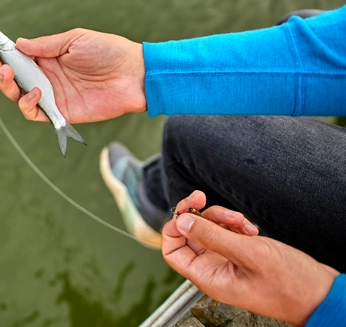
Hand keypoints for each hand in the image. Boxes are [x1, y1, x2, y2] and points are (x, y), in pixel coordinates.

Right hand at [0, 29, 145, 122]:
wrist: (134, 75)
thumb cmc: (108, 52)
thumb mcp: (74, 40)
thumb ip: (45, 45)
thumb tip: (18, 44)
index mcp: (47, 56)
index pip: (15, 55)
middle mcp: (45, 76)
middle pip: (10, 75)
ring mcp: (51, 95)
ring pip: (17, 95)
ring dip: (7, 85)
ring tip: (9, 74)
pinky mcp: (60, 113)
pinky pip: (34, 113)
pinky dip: (28, 103)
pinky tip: (35, 91)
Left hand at [162, 191, 338, 325]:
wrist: (321, 294)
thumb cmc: (290, 284)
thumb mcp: (248, 253)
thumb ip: (211, 236)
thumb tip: (181, 220)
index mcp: (208, 277)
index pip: (172, 250)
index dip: (173, 228)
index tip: (186, 210)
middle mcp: (214, 270)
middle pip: (189, 234)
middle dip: (200, 215)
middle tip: (204, 198)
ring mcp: (228, 262)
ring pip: (210, 230)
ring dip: (222, 218)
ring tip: (242, 221)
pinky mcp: (243, 255)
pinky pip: (228, 233)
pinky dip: (237, 225)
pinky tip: (251, 229)